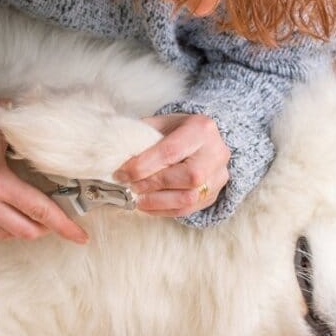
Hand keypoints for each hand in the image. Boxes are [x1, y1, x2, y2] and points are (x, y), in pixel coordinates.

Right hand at [0, 92, 88, 243]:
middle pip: (24, 230)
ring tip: (39, 215)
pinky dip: (5, 224)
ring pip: (5, 233)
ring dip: (26, 228)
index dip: (63, 225)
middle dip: (47, 228)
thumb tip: (64, 136)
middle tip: (63, 219)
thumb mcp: (2, 118)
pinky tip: (13, 210)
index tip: (81, 236)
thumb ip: (33, 132)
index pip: (39, 210)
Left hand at [113, 114, 229, 216]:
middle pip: (186, 176)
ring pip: (189, 197)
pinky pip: (189, 209)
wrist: (204, 139)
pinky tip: (148, 206)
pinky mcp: (214, 194)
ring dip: (157, 202)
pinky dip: (164, 210)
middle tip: (130, 187)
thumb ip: (141, 138)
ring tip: (137, 199)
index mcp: (201, 128)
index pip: (171, 151)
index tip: (121, 173)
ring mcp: (219, 176)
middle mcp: (216, 152)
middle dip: (152, 184)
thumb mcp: (160, 124)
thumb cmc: (176, 131)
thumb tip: (116, 156)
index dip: (143, 166)